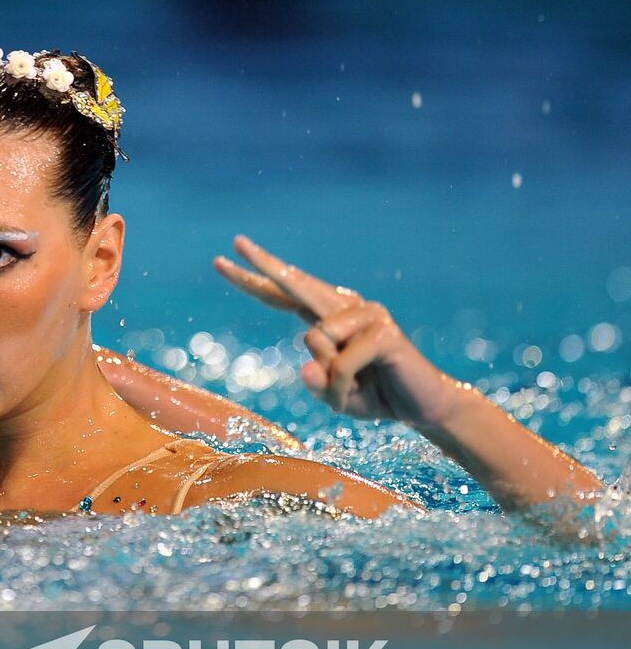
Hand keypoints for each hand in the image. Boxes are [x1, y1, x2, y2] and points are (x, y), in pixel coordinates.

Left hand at [214, 235, 459, 426]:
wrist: (425, 407)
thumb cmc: (376, 397)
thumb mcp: (333, 395)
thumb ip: (315, 383)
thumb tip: (307, 366)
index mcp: (328, 316)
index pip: (283, 294)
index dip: (254, 278)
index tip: (224, 259)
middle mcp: (346, 306)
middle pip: (295, 283)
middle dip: (264, 264)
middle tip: (237, 241)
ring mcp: (367, 314)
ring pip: (315, 341)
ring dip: (328, 382)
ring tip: (351, 391)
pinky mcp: (383, 332)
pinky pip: (340, 364)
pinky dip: (341, 389)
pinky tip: (360, 393)